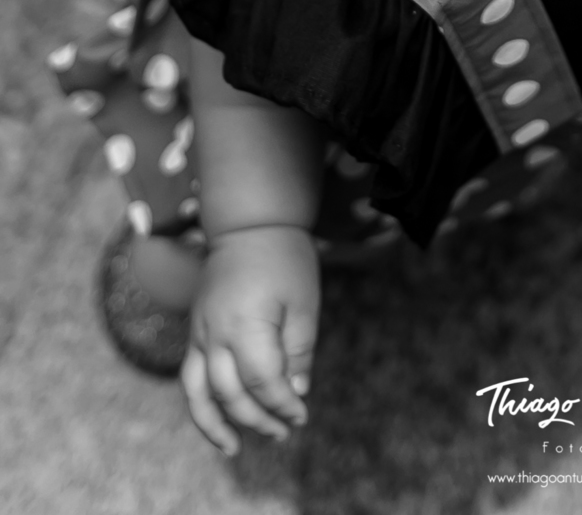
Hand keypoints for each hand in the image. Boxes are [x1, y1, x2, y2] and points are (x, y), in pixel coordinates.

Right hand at [182, 225, 318, 455]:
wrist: (250, 224)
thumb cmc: (284, 259)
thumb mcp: (303, 303)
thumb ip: (298, 351)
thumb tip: (295, 394)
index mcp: (246, 323)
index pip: (263, 381)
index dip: (283, 404)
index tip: (301, 415)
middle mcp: (215, 332)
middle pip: (231, 393)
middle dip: (259, 418)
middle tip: (284, 431)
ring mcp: (199, 332)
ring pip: (198, 393)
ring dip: (216, 425)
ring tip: (236, 448)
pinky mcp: (193, 331)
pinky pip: (188, 378)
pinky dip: (199, 405)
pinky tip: (217, 422)